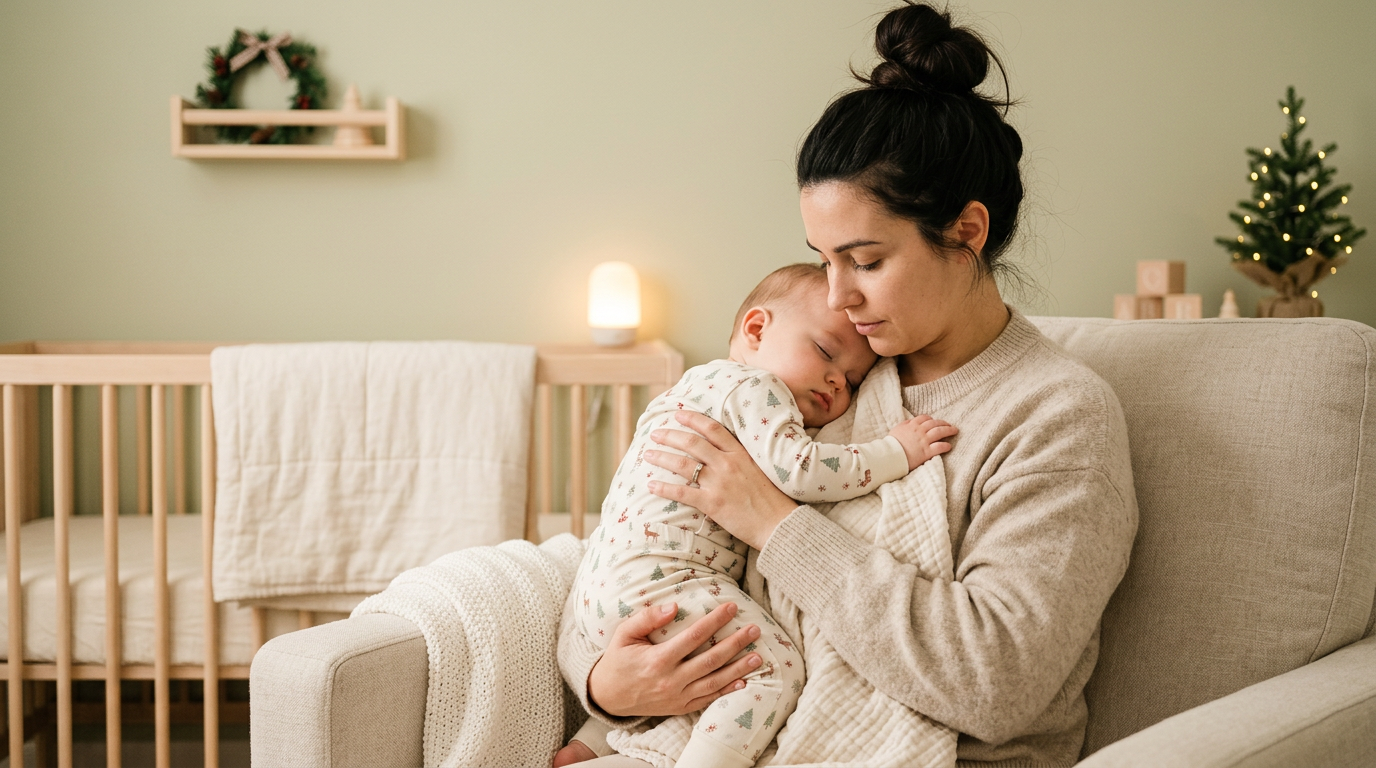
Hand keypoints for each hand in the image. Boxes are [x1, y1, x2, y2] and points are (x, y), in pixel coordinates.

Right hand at [588, 601, 762, 716]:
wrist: (608, 696)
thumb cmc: (618, 660)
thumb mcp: (624, 634)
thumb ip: (647, 618)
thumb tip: (673, 606)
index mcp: (658, 659)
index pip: (694, 637)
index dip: (714, 621)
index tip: (731, 607)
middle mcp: (671, 680)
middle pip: (711, 660)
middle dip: (735, 644)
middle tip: (755, 630)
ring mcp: (677, 697)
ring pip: (714, 682)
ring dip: (738, 669)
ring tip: (758, 657)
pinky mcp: (680, 707)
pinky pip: (708, 700)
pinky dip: (726, 691)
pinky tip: (743, 682)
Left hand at [644, 410, 797, 549]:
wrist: (781, 524)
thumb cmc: (773, 500)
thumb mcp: (760, 470)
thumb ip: (741, 459)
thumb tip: (725, 453)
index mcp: (741, 453)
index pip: (712, 428)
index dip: (693, 419)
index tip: (678, 414)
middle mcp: (728, 464)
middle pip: (692, 443)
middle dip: (670, 435)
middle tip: (655, 433)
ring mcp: (720, 483)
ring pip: (683, 464)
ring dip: (662, 458)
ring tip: (648, 455)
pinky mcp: (713, 503)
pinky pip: (682, 493)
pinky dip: (664, 488)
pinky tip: (651, 485)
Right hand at [888, 414, 957, 470]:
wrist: (890, 455)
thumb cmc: (891, 443)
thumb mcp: (896, 429)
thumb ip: (905, 424)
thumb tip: (910, 422)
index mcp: (912, 425)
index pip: (925, 418)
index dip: (931, 419)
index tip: (935, 421)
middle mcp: (920, 431)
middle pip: (935, 423)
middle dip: (944, 423)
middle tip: (950, 425)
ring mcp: (924, 441)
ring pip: (940, 432)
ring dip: (948, 430)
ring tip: (954, 431)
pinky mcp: (927, 452)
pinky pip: (939, 447)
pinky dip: (945, 446)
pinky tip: (949, 446)